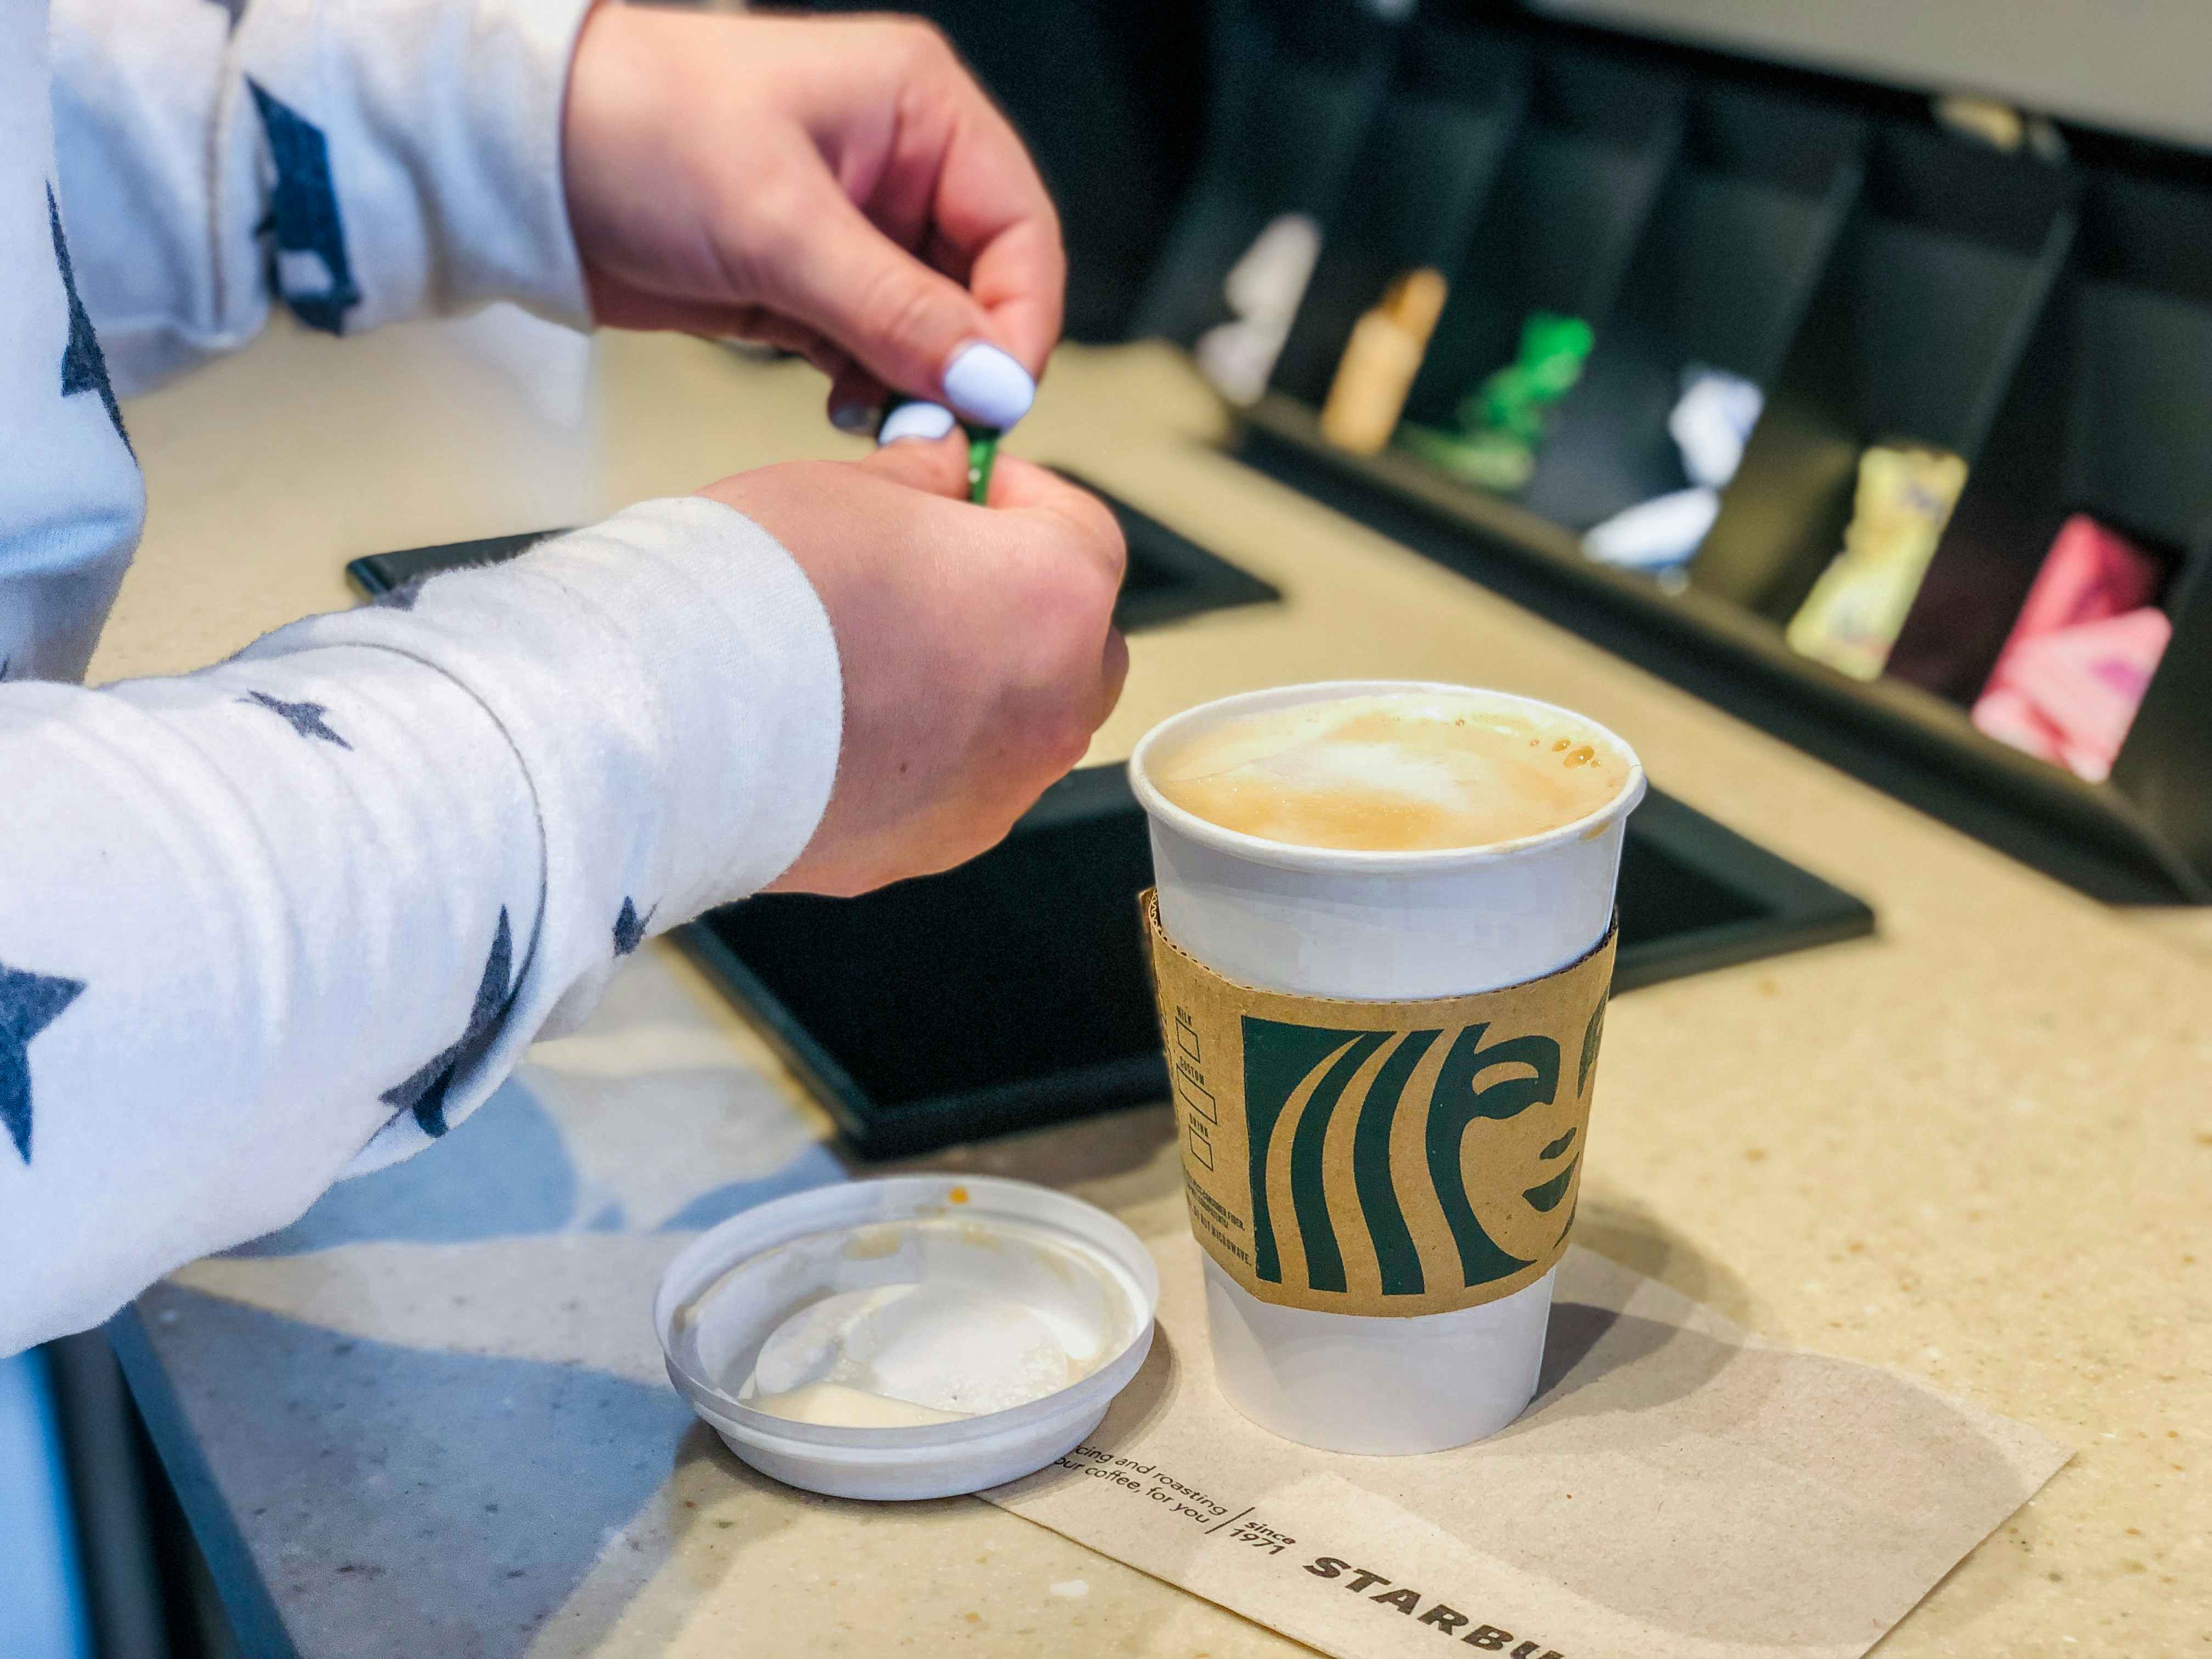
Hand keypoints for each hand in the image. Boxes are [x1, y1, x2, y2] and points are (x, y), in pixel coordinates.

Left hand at [563, 6, 1063, 430]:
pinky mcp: (813, 284)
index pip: (1019, 228)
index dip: (1019, 320)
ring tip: (878, 419)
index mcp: (920, 109)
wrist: (519, 160)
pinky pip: (878, 351)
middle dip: (965, 362)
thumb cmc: (635, 131)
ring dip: (917, 385)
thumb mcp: (777, 222)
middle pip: (986, 286)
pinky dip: (873, 390)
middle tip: (934, 426)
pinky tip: (845, 412)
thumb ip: (894, 309)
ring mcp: (860, 230)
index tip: (994, 399)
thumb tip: (992, 381)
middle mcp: (903, 165)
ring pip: (934, 330)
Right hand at [700, 437, 1127, 895]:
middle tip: (928, 569)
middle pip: (1072, 638)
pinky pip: (955, 785)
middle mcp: (1051, 709)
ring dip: (975, 683)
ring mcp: (998, 791)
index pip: (1080, 527)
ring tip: (873, 651)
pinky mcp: (934, 847)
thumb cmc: (759, 599)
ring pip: (1019, 721)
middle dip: (1017, 599)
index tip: (962, 485)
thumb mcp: (849, 486)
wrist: (667, 727)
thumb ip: (922, 479)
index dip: (1015, 495)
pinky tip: (845, 723)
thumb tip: (941, 469)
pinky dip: (924, 753)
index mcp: (1057, 600)